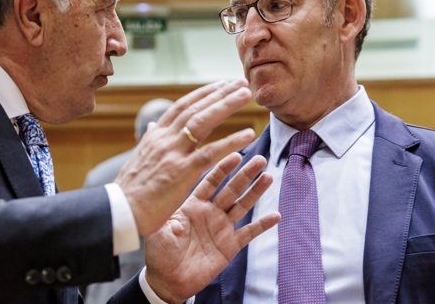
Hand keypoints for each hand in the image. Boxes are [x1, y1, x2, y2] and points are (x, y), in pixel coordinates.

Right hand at [115, 79, 255, 235]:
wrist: (119, 211)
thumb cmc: (130, 190)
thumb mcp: (139, 159)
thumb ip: (150, 141)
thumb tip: (152, 126)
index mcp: (155, 136)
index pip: (181, 106)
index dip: (202, 94)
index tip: (220, 84)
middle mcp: (164, 139)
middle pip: (195, 108)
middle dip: (219, 93)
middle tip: (240, 82)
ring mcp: (172, 154)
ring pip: (203, 122)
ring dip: (226, 105)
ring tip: (246, 95)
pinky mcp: (181, 172)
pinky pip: (210, 153)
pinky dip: (230, 141)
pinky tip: (248, 134)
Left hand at [143, 153, 278, 302]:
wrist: (168, 280)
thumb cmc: (159, 253)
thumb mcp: (158, 232)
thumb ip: (167, 219)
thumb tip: (172, 210)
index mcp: (192, 205)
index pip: (210, 182)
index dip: (222, 169)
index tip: (235, 154)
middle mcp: (210, 212)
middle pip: (231, 189)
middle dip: (245, 174)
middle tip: (259, 159)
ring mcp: (221, 228)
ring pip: (242, 206)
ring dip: (256, 192)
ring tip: (268, 177)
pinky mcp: (230, 246)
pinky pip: (249, 233)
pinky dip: (262, 225)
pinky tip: (276, 215)